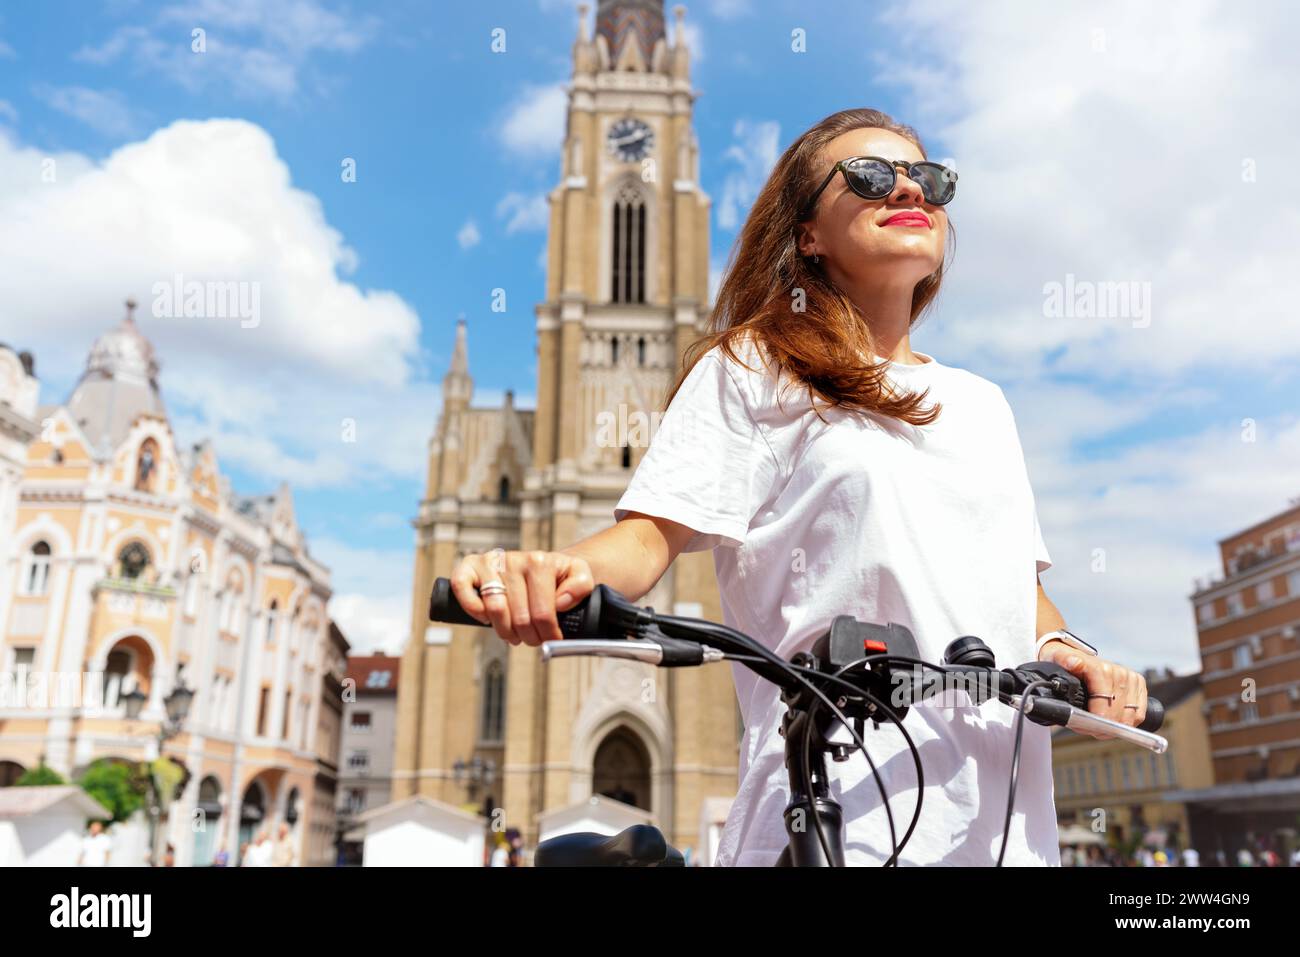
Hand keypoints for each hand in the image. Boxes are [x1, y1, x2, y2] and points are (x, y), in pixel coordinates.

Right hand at [448, 549, 594, 646]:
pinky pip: (461, 587)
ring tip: (515, 633)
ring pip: (494, 609)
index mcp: (540, 562)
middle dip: (529, 636)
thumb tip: (560, 601)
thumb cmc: (558, 575)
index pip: (543, 613)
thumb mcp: (579, 575)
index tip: (552, 638)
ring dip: (505, 631)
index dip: (549, 634)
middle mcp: (514, 559)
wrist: (540, 563)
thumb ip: (581, 585)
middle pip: (519, 617)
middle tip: (534, 638)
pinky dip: (473, 608)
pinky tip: (486, 618)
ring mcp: (490, 561)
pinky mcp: (470, 566)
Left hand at [1037, 641, 1147, 737]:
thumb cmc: (1065, 663)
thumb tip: (1074, 662)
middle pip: (1117, 710)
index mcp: (1101, 668)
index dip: (1097, 717)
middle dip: (1103, 725)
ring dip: (1115, 726)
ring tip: (1098, 728)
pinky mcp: (1139, 686)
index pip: (1104, 699)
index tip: (1087, 725)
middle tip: (1089, 729)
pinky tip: (1113, 723)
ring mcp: (1131, 679)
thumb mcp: (1058, 659)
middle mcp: (1119, 672)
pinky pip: (1139, 713)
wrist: (1075, 657)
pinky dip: (1127, 723)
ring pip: (1130, 715)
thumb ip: (1064, 659)